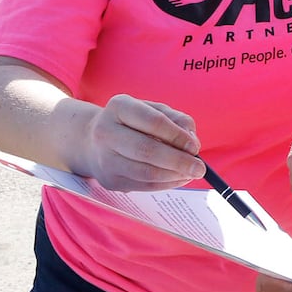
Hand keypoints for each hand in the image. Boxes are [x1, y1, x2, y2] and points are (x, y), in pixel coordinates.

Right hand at [80, 94, 203, 191]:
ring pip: (146, 172)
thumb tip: (192, 143)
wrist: (92, 141)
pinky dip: (165, 184)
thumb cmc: (132, 123)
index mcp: (119, 107)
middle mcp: (106, 131)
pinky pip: (143, 185)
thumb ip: (176, 120)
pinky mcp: (109, 180)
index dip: (177, 136)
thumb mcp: (152, 110)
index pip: (153, 121)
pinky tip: (177, 179)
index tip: (195, 147)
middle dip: (178, 161)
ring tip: (190, 174)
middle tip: (200, 168)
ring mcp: (105, 158)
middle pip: (147, 150)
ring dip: (174, 176)